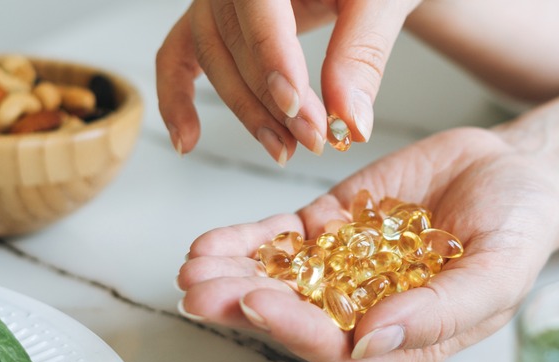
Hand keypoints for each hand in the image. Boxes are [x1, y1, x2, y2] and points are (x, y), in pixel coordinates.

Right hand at [156, 0, 419, 164]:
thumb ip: (363, 55)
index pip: (259, 4)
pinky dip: (177, 97)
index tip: (296, 105)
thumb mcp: (381, 2)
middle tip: (313, 140)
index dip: (271, 57)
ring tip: (283, 150)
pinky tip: (187, 140)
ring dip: (245, 111)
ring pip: (212, 57)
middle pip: (234, 38)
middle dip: (272, 100)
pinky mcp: (213, 19)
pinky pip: (179, 55)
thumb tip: (349, 122)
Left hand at [176, 127, 558, 361]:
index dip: (297, 330)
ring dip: (234, 274)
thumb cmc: (518, 229)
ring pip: (281, 277)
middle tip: (201, 293)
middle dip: (244, 305)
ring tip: (194, 268)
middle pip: (297, 315)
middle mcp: (367, 307)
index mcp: (404, 335)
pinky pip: (285, 237)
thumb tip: (373, 342)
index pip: (341, 347)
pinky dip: (249, 240)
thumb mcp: (498, 271)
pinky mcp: (334, 226)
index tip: (258, 305)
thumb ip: (441, 311)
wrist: (512, 171)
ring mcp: (346, 265)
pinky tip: (213, 244)